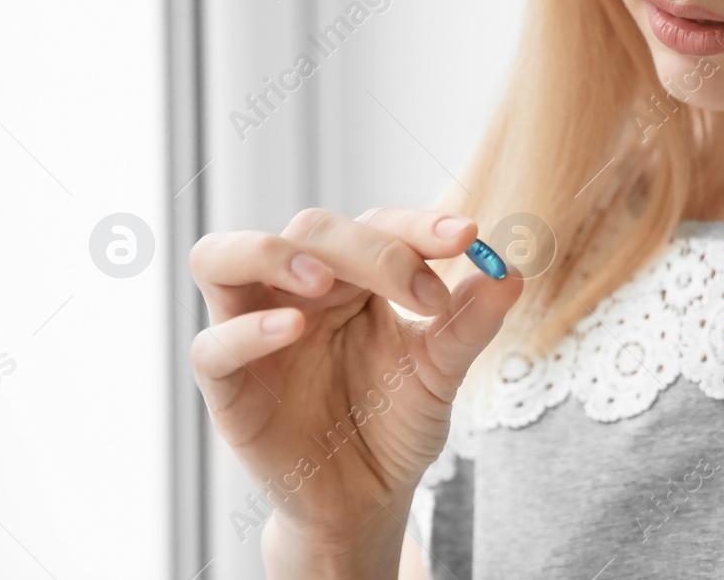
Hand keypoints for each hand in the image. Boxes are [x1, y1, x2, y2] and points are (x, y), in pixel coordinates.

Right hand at [188, 207, 522, 560]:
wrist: (365, 499)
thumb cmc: (395, 421)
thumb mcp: (442, 370)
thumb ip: (470, 322)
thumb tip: (511, 271)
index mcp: (352, 275)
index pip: (376, 224)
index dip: (418, 226)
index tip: (467, 238)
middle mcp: (298, 290)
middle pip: (313, 229)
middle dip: (372, 249)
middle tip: (424, 292)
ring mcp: (254, 330)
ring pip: (223, 257)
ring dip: (273, 255)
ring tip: (324, 280)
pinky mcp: (228, 385)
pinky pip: (212, 345)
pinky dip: (248, 331)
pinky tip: (292, 331)